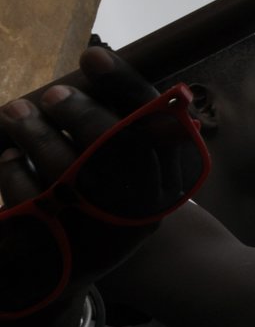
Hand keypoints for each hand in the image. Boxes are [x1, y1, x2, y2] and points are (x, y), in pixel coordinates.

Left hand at [0, 47, 179, 285]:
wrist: (115, 272)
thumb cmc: (121, 203)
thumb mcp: (144, 170)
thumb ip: (129, 129)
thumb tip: (97, 67)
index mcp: (168, 176)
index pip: (152, 121)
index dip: (123, 84)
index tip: (92, 54)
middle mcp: (140, 204)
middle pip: (108, 146)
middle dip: (74, 112)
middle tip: (51, 92)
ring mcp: (100, 230)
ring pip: (61, 171)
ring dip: (33, 134)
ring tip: (16, 112)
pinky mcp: (59, 250)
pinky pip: (28, 201)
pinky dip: (13, 173)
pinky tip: (10, 159)